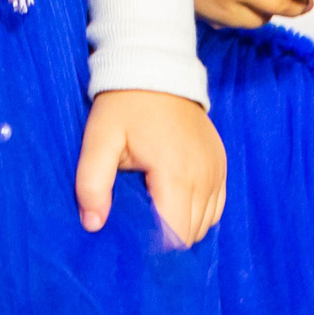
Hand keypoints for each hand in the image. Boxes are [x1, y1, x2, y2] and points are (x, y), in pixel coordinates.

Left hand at [76, 89, 224, 247]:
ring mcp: (217, 169)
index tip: (133, 238)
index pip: (175, 234)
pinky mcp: (221, 163)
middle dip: (166, 236)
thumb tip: (93, 224)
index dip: (154, 245)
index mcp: (175, 173)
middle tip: (139, 222)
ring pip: (206, 223)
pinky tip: (174, 199)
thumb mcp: (99, 139)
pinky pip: (217, 205)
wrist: (156, 69)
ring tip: (155, 208)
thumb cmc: (124, 106)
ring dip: (182, 224)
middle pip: (191, 233)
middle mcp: (204, 175)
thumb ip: (92, 183)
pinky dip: (198, 210)